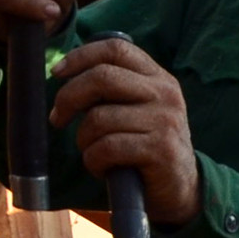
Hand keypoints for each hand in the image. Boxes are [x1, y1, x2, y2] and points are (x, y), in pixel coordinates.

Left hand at [49, 38, 201, 227]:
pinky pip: (107, 148)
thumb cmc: (147, 146)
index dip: (80, 56)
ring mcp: (165, 121)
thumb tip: (64, 74)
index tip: (57, 73)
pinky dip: (94, 161)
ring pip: (99, 118)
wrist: (181, 188)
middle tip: (58, 119)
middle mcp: (165, 94)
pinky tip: (103, 168)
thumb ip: (114, 88)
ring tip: (93, 152)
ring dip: (84, 140)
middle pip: (102, 77)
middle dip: (68, 98)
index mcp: (158, 77)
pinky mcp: (160, 150)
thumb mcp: (139, 109)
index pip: (115, 49)